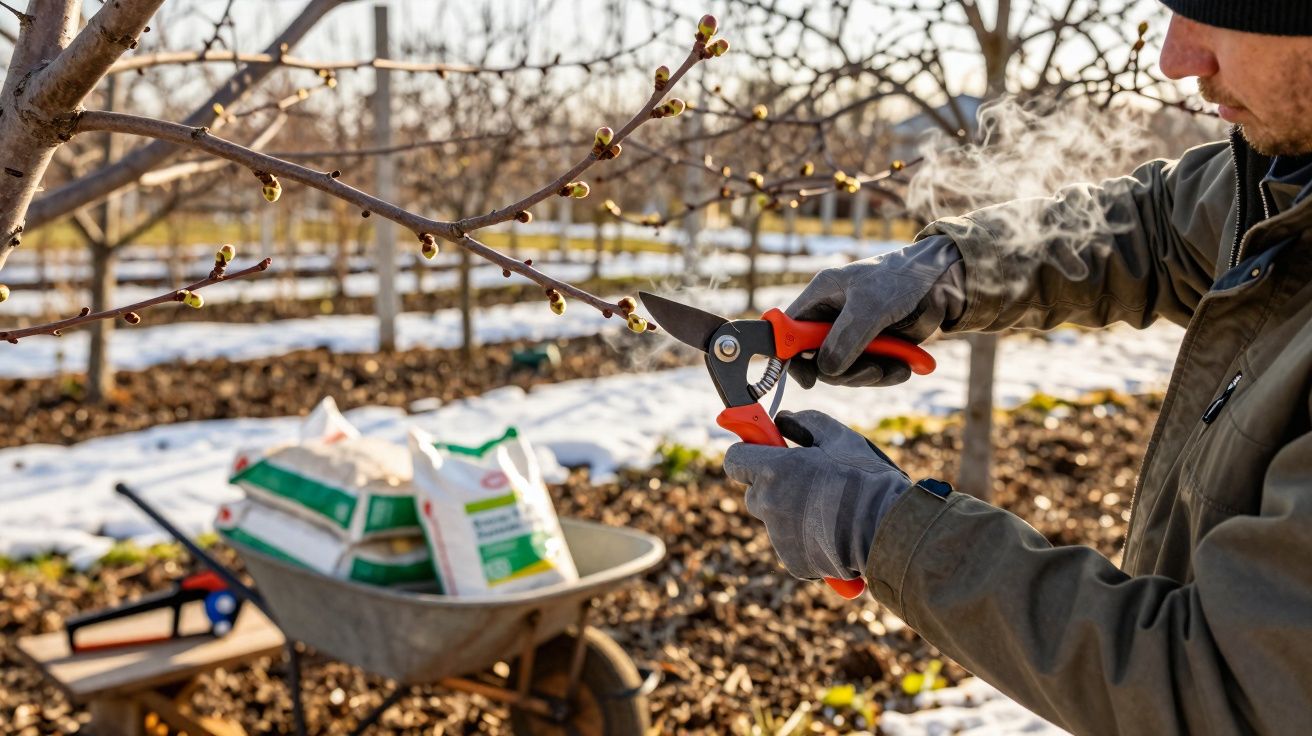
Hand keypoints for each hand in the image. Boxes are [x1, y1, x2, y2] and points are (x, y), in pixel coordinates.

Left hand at [722, 410, 910, 580]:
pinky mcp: (792, 561)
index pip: (734, 460)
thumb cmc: (866, 478)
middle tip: (807, 482)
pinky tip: (833, 532)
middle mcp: (769, 503)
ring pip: (775, 520)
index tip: (763, 452)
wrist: (888, 529)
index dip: (748, 454)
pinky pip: (791, 545)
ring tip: (830, 509)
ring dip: (792, 514)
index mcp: (774, 470)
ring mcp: (778, 536)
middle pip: (754, 492)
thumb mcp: (839, 437)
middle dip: (773, 486)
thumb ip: (805, 423)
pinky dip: (806, 541)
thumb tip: (782, 421)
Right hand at [787, 234, 964, 387]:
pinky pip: (869, 372)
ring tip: (891, 369)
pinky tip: (904, 368)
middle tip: (868, 372)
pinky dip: (885, 375)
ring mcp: (853, 334)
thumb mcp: (871, 306)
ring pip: (844, 370)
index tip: (807, 379)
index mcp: (822, 296)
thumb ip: (846, 338)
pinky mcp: (874, 347)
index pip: (790, 329)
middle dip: (842, 371)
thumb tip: (827, 371)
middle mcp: (832, 316)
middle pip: (817, 358)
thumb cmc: (902, 279)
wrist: (942, 283)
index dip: (790, 355)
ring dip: (868, 376)